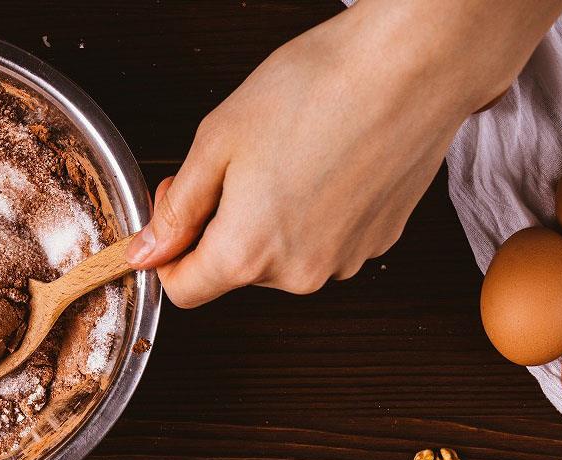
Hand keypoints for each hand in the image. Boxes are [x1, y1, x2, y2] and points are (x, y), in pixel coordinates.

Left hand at [126, 0, 561, 306]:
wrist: (414, 64)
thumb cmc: (318, 89)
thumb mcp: (217, 141)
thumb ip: (177, 210)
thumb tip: (148, 252)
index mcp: (247, 254)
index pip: (182, 291)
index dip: (167, 251)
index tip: (175, 210)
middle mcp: (298, 273)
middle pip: (234, 269)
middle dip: (221, 224)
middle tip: (233, 163)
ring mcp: (344, 261)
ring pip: (280, 256)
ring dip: (269, 218)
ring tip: (288, 154)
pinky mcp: (378, 242)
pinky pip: (324, 240)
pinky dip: (313, 211)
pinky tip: (324, 161)